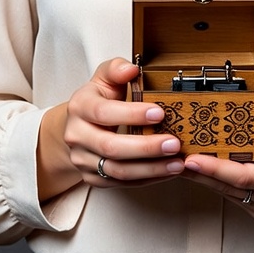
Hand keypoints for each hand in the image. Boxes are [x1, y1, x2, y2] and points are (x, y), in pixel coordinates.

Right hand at [37, 58, 183, 200]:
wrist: (78, 125)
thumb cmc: (98, 98)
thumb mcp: (105, 77)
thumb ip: (117, 69)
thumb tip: (131, 69)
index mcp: (80, 106)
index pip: (104, 112)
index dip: (132, 114)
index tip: (160, 113)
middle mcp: (77, 136)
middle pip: (111, 147)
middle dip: (145, 148)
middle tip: (174, 144)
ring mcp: (83, 160)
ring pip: (117, 171)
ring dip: (150, 168)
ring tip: (177, 162)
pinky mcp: (93, 178)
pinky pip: (121, 183)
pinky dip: (147, 178)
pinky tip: (166, 171)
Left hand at [181, 112, 253, 221]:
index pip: (244, 177)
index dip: (215, 169)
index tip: (192, 159)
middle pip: (233, 189)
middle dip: (202, 175)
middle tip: (176, 159)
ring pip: (233, 196)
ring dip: (207, 182)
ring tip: (183, 164)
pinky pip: (240, 198)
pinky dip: (220, 185)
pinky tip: (205, 172)